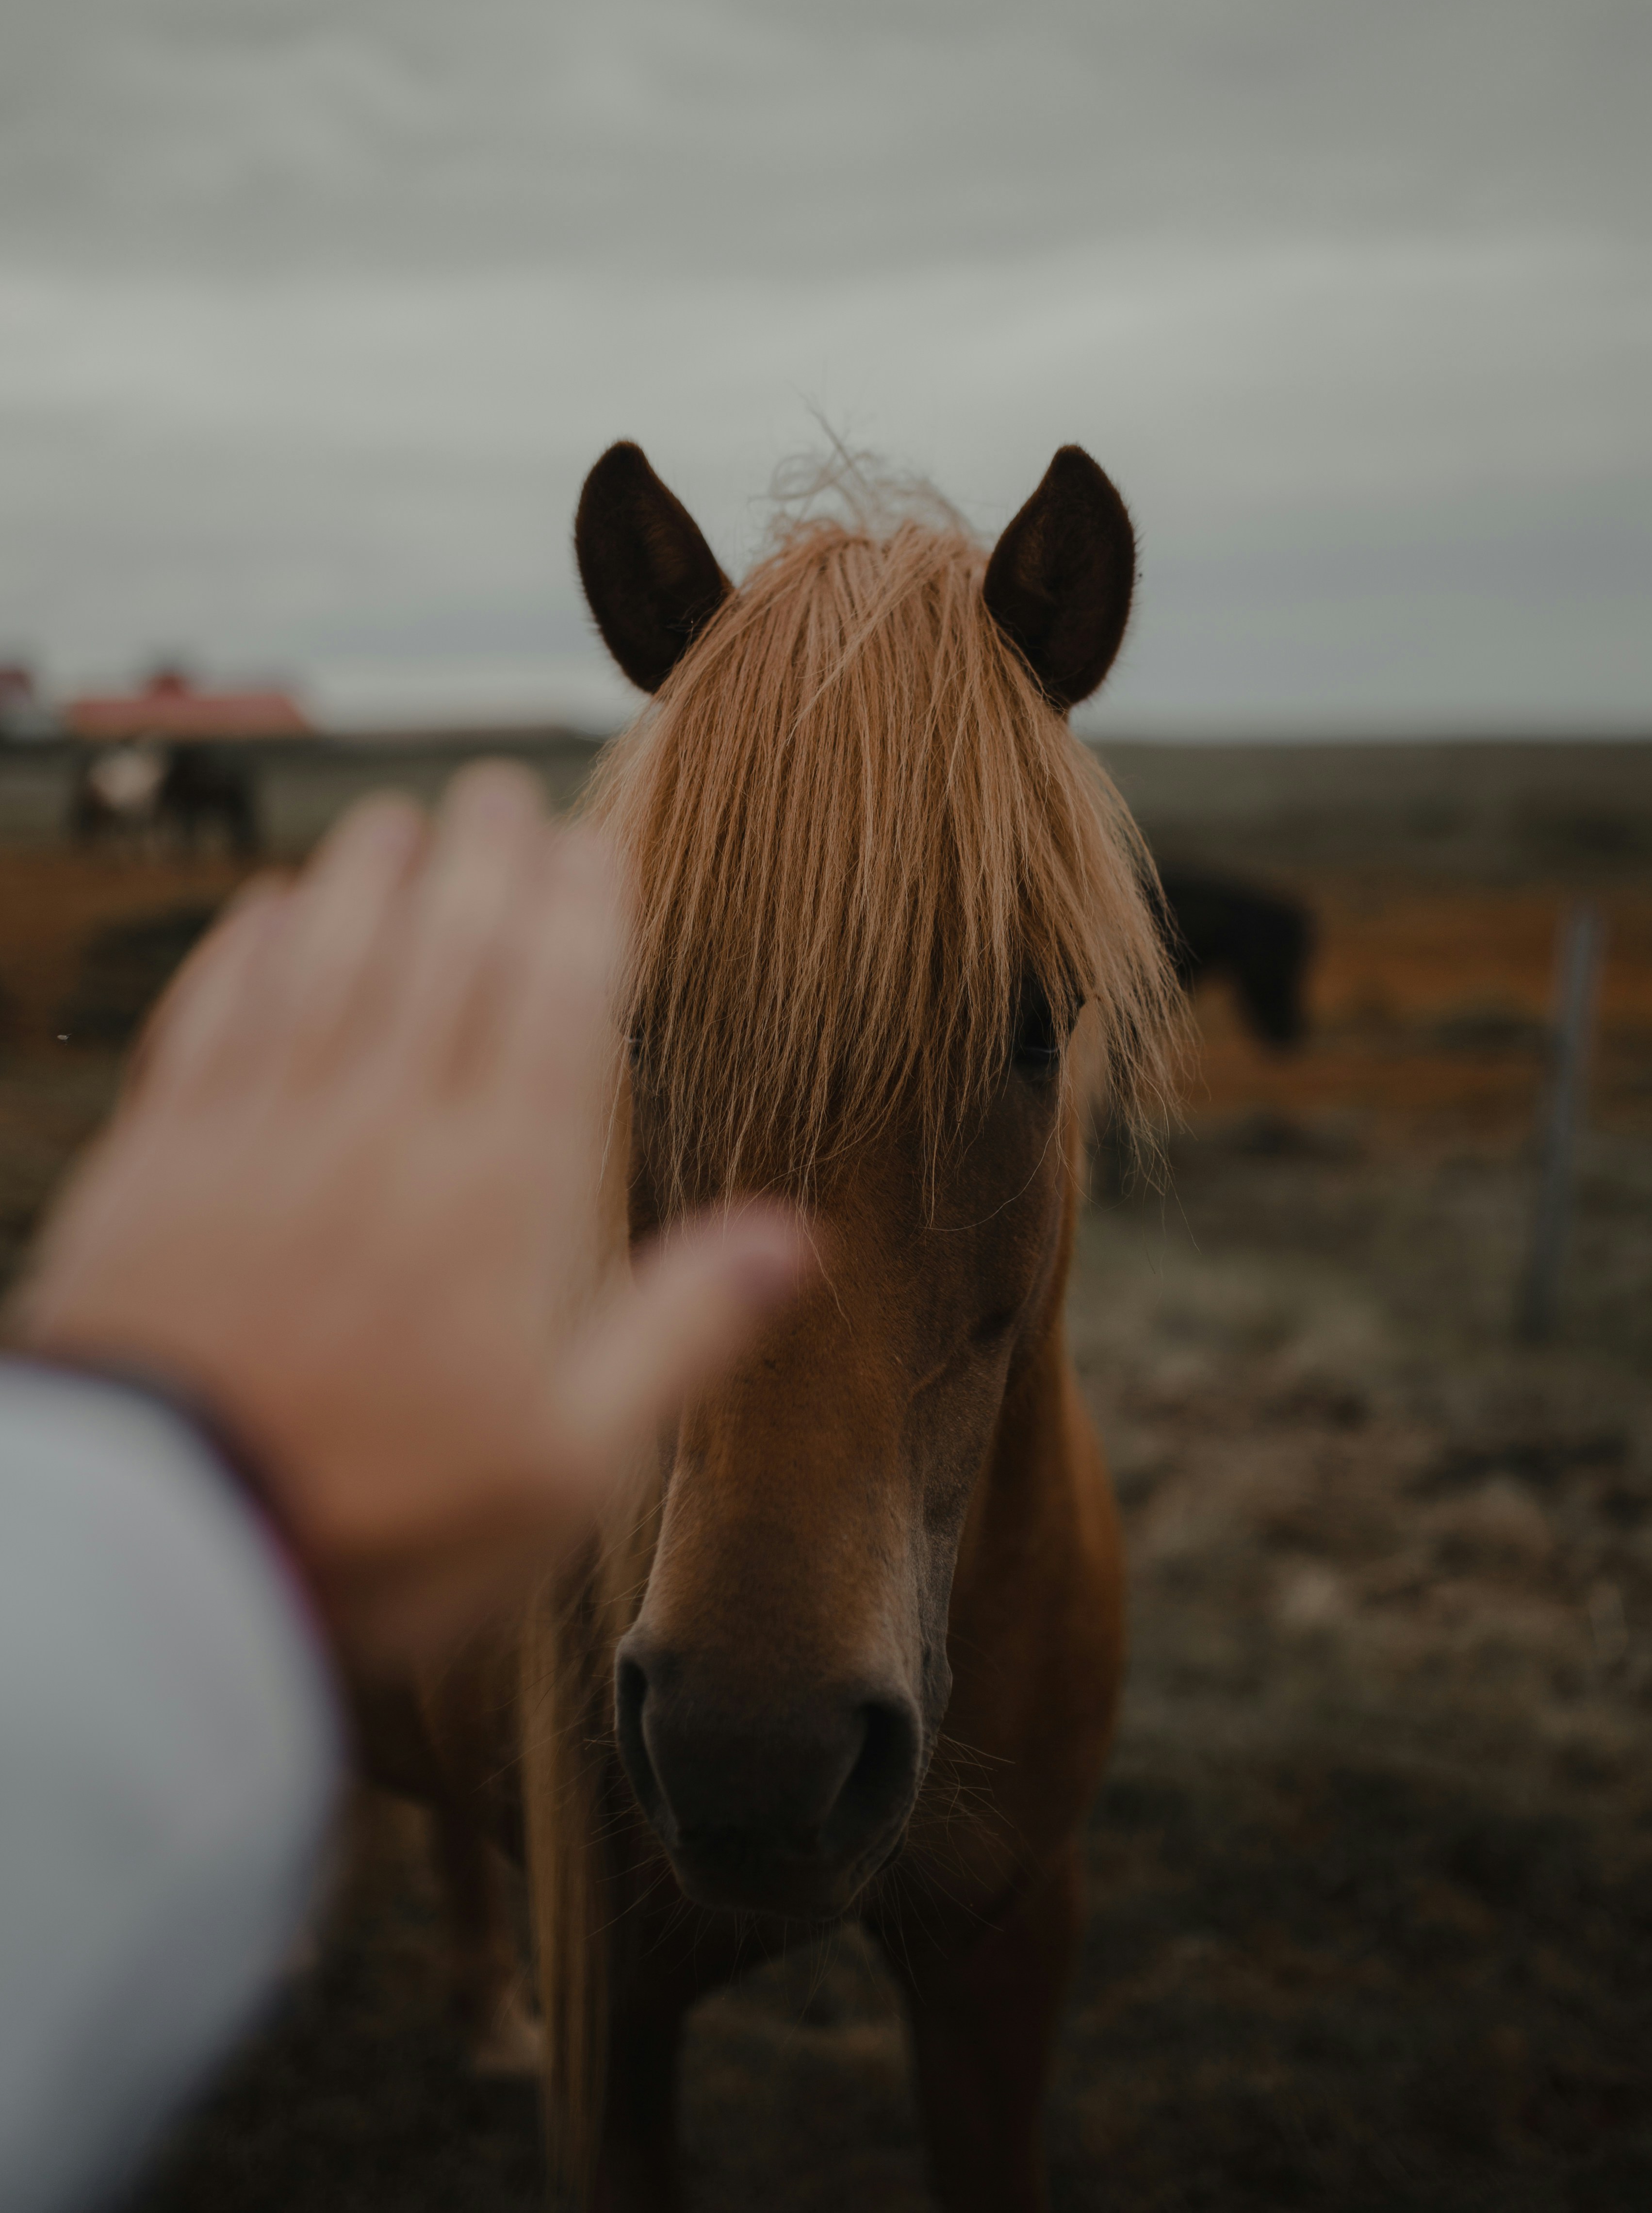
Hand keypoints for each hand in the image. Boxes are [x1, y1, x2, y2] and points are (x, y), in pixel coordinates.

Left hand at [13, 763, 807, 1665]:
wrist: (164, 1550)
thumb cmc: (386, 1518)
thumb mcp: (570, 1462)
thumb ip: (682, 1332)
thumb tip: (800, 1241)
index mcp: (499, 1191)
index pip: (550, 1000)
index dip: (575, 909)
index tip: (588, 843)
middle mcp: (383, 1131)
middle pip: (440, 950)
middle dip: (478, 858)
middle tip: (497, 793)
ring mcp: (261, 1134)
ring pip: (326, 958)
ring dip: (368, 876)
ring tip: (399, 819)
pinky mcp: (160, 1160)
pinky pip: (214, 1014)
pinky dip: (248, 947)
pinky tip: (269, 912)